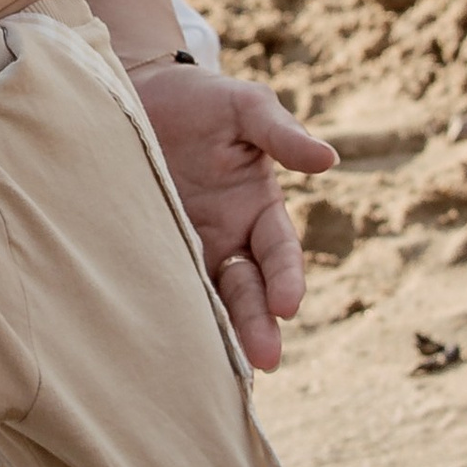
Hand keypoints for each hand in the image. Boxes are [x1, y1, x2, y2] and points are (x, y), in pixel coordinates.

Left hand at [129, 64, 335, 373]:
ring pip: (209, 300)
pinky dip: (167, 315)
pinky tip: (163, 343)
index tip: (288, 304)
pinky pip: (161, 287)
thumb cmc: (202, 99)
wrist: (137, 93)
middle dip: (258, 324)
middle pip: (248, 290)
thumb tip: (328, 158)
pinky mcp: (147, 251)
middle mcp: (228, 238)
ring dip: (220, 334)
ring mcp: (188, 249)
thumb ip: (281, 134)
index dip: (286, 279)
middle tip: (264, 359)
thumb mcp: (246, 107)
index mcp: (258, 209)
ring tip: (224, 372)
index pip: (279, 253)